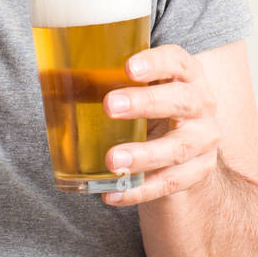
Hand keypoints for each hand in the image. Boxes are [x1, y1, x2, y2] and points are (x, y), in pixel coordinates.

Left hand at [100, 45, 220, 206]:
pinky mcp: (198, 172)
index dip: (156, 62)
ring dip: (144, 154)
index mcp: (187, 76)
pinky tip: (113, 194)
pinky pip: (170, 183)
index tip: (129, 67)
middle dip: (146, 103)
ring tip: (112, 160)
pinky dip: (140, 191)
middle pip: (182, 101)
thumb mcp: (138, 92)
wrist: (187, 150)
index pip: (178, 62)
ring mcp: (203, 141)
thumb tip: (54, 80)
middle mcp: (202, 105)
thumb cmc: (154, 111)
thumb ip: (105, 84)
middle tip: (109, 106)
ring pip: (178, 148)